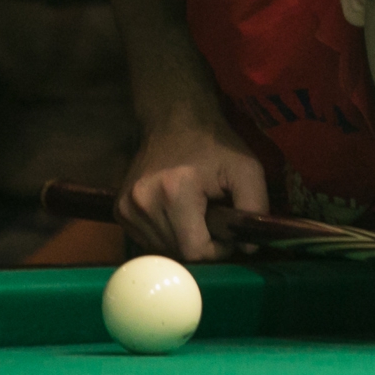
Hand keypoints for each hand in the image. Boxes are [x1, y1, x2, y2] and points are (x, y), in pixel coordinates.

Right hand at [116, 120, 268, 260]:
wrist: (174, 121)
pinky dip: (166, 236)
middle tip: (212, 220)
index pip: (194, 251)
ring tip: (194, 214)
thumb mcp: (247, 169)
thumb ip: (254, 207)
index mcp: (174, 193)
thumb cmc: (214, 146)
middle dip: (200, 244)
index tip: (226, 231)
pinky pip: (148, 241)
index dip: (217, 249)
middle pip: (177, 253)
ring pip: (162, 250)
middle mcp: (143, 202)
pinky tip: (176, 214)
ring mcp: (126, 208)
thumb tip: (247, 248)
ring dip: (183, 241)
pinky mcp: (119, 211)